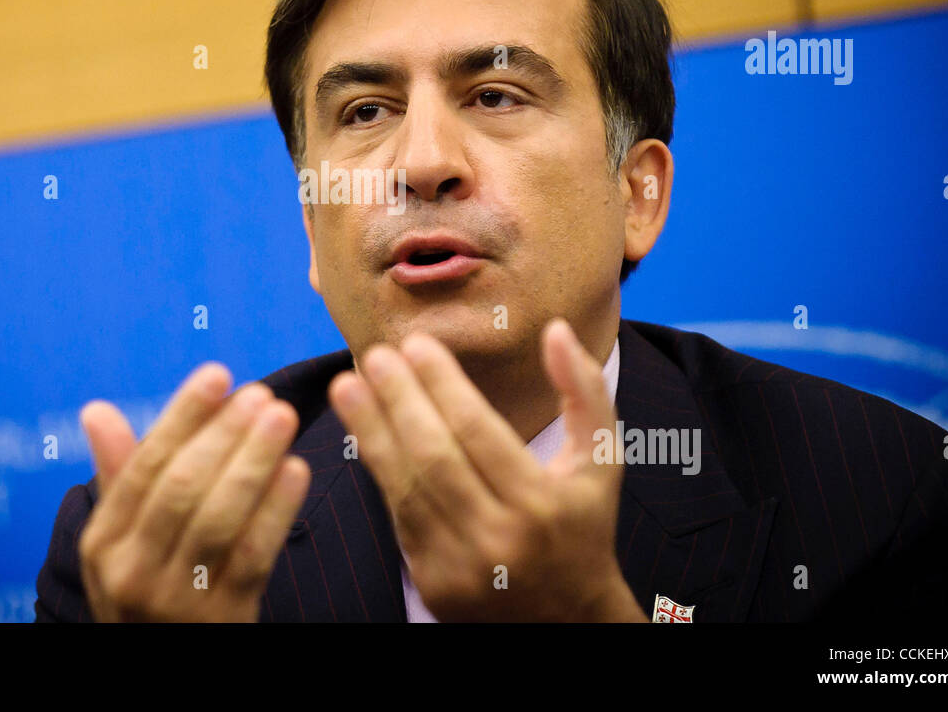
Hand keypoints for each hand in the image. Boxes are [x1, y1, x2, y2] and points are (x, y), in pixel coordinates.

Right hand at [77, 364, 310, 621]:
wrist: (158, 674)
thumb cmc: (145, 589)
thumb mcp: (117, 543)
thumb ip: (119, 474)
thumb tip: (97, 409)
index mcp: (103, 541)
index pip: (144, 465)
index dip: (183, 416)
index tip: (218, 373)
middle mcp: (131, 570)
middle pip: (181, 488)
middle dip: (223, 435)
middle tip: (262, 394)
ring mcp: (177, 599)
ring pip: (220, 518)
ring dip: (254, 461)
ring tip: (283, 417)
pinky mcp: (224, 619)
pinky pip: (254, 555)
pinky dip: (277, 509)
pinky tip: (298, 469)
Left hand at [328, 318, 644, 621]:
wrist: (568, 619)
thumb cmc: (582, 522)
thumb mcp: (601, 459)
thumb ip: (584, 391)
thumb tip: (555, 330)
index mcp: (543, 503)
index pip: (479, 431)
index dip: (442, 383)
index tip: (416, 343)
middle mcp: (500, 538)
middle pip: (434, 457)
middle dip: (398, 400)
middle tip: (374, 355)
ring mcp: (462, 567)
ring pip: (406, 487)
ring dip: (372, 431)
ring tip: (346, 385)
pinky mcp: (433, 584)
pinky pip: (399, 516)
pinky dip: (380, 470)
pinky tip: (363, 431)